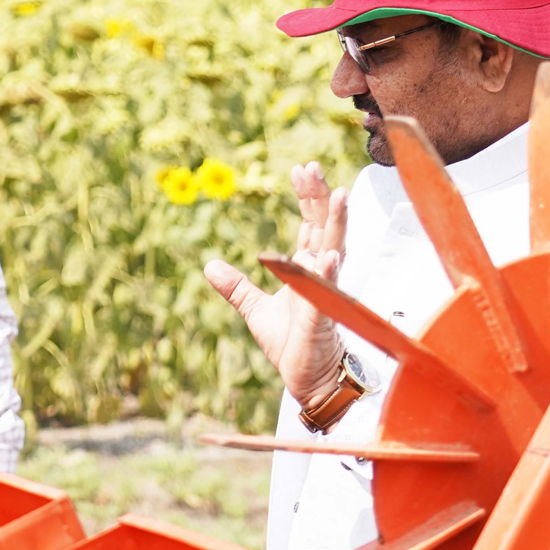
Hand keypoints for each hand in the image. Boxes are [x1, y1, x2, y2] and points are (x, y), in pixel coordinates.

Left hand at [204, 161, 349, 411]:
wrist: (309, 381)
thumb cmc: (292, 344)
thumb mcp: (255, 310)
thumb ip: (237, 287)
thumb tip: (210, 266)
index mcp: (306, 271)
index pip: (311, 226)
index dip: (308, 199)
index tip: (301, 170)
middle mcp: (321, 278)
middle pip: (324, 229)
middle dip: (319, 198)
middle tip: (313, 168)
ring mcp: (325, 297)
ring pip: (333, 253)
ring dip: (336, 224)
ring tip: (339, 195)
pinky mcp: (322, 320)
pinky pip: (324, 295)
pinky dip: (326, 275)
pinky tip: (326, 257)